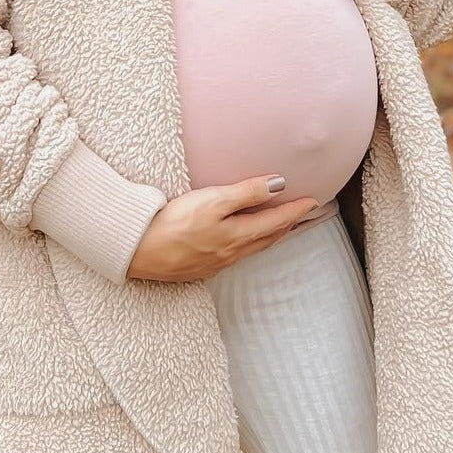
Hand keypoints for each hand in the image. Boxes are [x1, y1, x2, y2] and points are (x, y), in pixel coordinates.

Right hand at [126, 176, 319, 281]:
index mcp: (237, 236)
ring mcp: (215, 262)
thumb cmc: (174, 223)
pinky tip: (243, 244)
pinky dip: (250, 246)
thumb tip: (279, 184)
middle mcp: (231, 252)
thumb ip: (246, 193)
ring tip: (281, 229)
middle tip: (304, 216)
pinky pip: (235, 256)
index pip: (275, 221)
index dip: (295, 210)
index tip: (313, 201)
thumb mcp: (212, 201)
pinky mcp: (200, 267)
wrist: (138, 251)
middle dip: (288, 225)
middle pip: (268, 238)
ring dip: (271, 237)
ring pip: (253, 248)